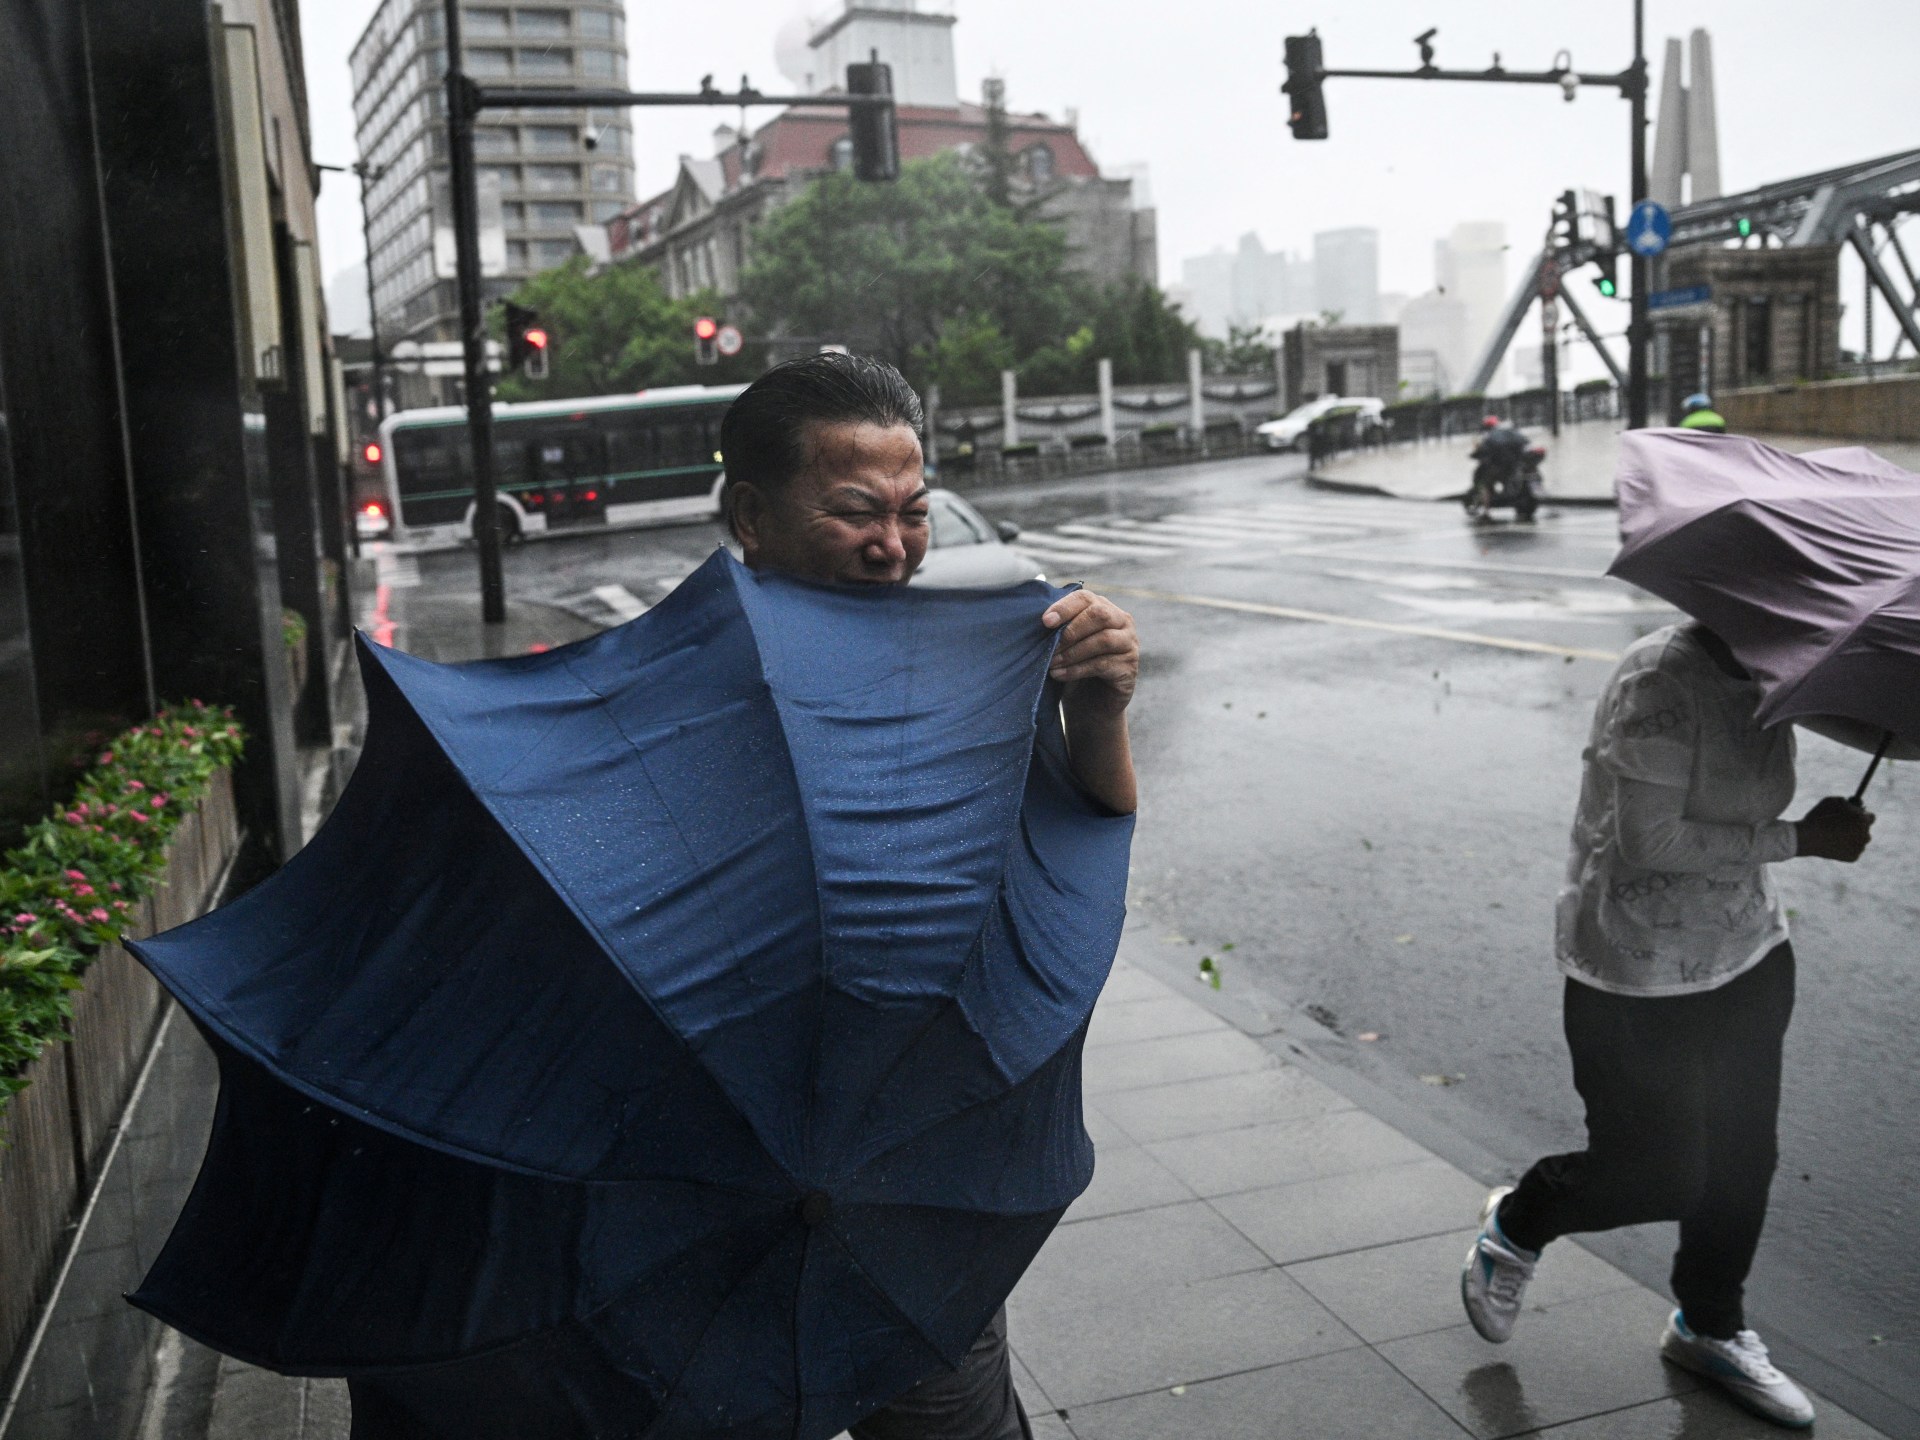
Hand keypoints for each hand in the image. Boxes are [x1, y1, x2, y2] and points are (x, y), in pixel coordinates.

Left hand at [1042, 590, 1137, 708]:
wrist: (1090, 704)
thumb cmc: (1074, 667)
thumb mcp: (1064, 645)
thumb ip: (1059, 629)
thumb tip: (1041, 621)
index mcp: (1103, 608)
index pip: (1085, 598)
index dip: (1065, 607)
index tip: (1045, 622)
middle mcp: (1121, 622)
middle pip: (1099, 614)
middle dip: (1070, 630)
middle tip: (1049, 647)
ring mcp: (1129, 644)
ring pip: (1103, 639)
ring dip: (1072, 652)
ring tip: (1051, 663)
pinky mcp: (1130, 667)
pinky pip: (1103, 664)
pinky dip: (1077, 669)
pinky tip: (1060, 675)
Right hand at [1794, 796, 1874, 861]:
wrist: (1806, 838)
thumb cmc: (1817, 817)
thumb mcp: (1831, 801)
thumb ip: (1846, 802)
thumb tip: (1851, 804)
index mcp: (1862, 819)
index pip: (1870, 817)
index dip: (1861, 816)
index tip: (1853, 817)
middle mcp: (1865, 834)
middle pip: (1866, 830)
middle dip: (1856, 828)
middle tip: (1842, 827)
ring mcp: (1860, 847)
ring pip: (1860, 841)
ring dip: (1852, 839)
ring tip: (1835, 836)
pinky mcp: (1853, 858)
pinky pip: (1853, 851)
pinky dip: (1845, 849)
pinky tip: (1832, 845)